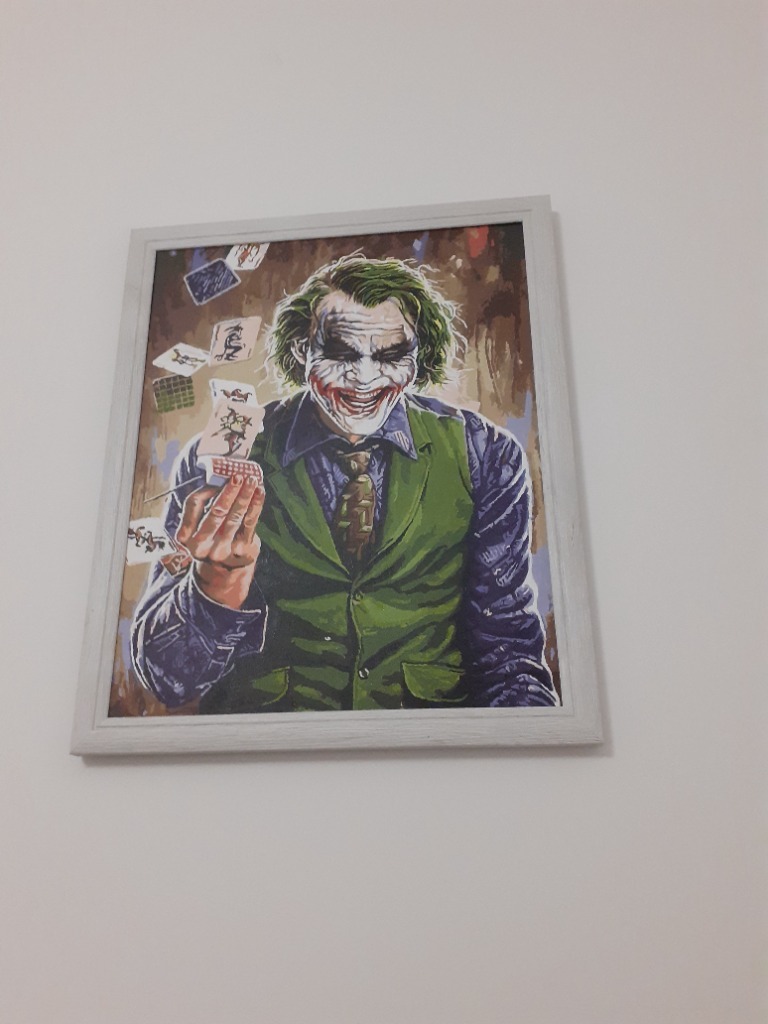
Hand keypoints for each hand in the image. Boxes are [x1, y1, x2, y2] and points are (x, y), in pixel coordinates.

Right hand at [175, 472, 264, 608]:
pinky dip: (256, 506)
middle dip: (229, 493)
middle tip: (238, 476)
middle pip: (216, 513)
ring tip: (252, 480)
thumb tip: (219, 479)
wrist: (222, 569)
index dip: (207, 489)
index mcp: (186, 535)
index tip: (220, 476)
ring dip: (245, 496)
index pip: (194, 505)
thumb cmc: (210, 536)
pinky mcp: (241, 550)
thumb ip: (203, 505)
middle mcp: (201, 545)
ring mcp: (222, 550)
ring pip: (234, 517)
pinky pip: (249, 524)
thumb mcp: (197, 525)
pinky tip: (260, 493)